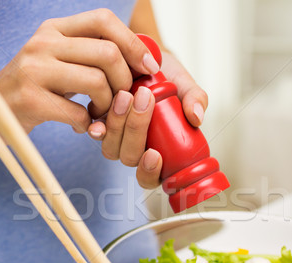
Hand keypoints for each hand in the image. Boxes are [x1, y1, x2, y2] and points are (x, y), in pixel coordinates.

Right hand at [0, 8, 159, 135]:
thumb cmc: (33, 88)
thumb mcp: (57, 59)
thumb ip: (89, 54)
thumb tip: (141, 59)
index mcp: (54, 28)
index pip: (104, 19)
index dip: (133, 43)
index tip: (148, 68)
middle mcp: (43, 42)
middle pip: (107, 53)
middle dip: (125, 81)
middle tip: (121, 99)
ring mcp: (35, 70)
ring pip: (97, 82)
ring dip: (108, 106)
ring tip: (99, 115)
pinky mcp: (31, 100)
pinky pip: (79, 112)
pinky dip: (88, 124)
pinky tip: (82, 126)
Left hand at [87, 50, 207, 188]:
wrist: (143, 55)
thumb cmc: (167, 77)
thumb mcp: (184, 84)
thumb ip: (195, 99)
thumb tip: (197, 117)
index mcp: (159, 152)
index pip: (150, 178)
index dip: (149, 172)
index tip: (154, 154)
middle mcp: (135, 149)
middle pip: (129, 157)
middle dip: (135, 131)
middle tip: (144, 98)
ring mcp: (115, 138)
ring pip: (110, 146)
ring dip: (117, 123)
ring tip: (126, 94)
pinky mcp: (97, 123)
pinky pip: (94, 130)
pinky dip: (97, 121)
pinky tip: (102, 104)